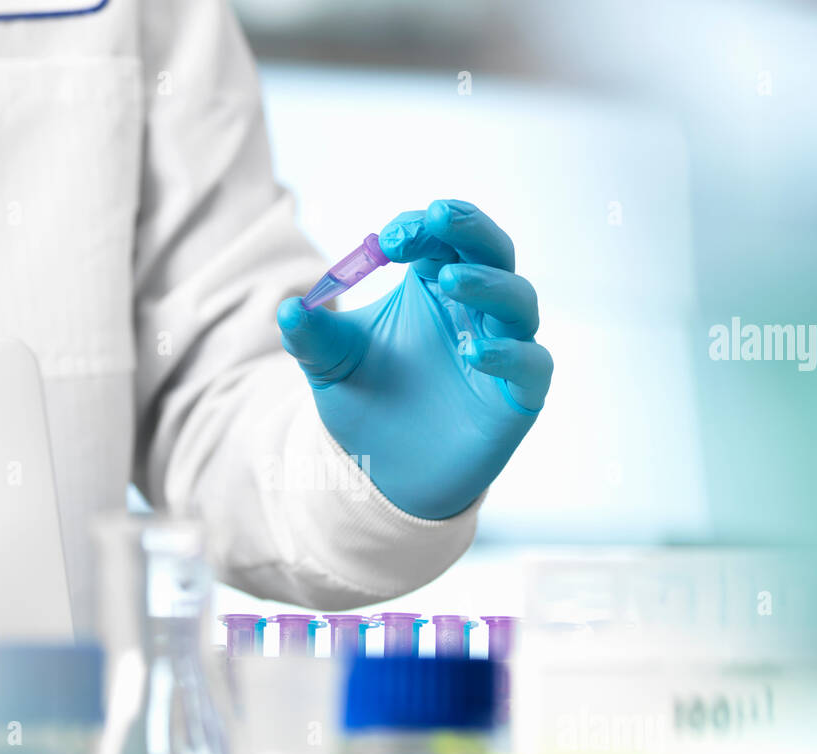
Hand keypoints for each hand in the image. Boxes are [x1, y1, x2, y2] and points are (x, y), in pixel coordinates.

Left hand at [276, 199, 550, 518]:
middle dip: (471, 228)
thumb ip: (310, 335)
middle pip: (493, 252)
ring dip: (487, 284)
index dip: (421, 227)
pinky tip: (468, 352)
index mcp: (434, 287)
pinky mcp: (519, 397)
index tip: (387, 240)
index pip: (442, 237)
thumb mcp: (328, 364)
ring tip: (448, 281)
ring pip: (518, 301)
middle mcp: (475, 311)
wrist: (380, 474)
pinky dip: (506, 354)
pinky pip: (531, 364)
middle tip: (441, 216)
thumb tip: (285, 310)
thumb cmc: (365, 403)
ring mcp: (504, 350)